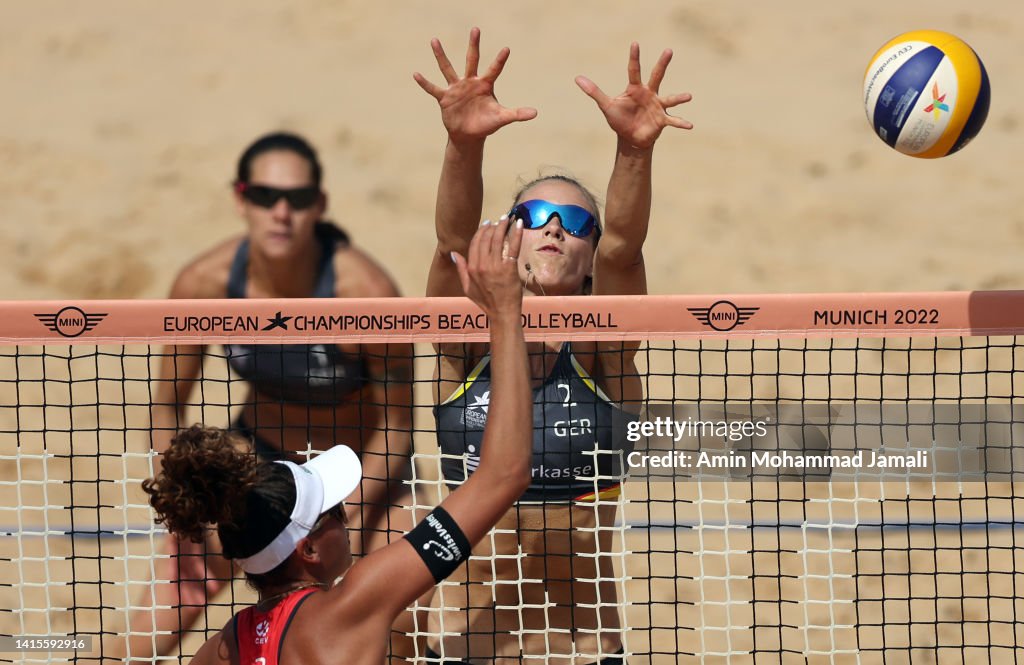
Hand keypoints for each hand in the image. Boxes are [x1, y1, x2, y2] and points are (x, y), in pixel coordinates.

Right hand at [414, 27, 536, 142]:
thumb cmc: (486, 124)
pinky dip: (425, 83)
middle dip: (474, 45)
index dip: (500, 61)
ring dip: (441, 55)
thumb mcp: (501, 118)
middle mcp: (470, 82)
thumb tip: (535, 113)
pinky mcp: (445, 98)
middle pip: (472, 60)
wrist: (469, 135)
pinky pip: (433, 89)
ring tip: (434, 40)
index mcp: (485, 85)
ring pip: (447, 68)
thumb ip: (517, 114)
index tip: (507, 48)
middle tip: (476, 29)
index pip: (494, 70)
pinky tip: (416, 74)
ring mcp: (456, 88)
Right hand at [451, 217, 523, 317]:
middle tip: (499, 220)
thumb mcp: (467, 287)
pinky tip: (518, 224)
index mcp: (472, 268)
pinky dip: (516, 234)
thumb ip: (461, 269)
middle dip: (493, 226)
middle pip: (486, 239)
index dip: (481, 231)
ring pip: (498, 240)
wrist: (502, 313)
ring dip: (503, 226)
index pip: (475, 243)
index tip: (487, 224)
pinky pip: (512, 247)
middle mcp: (482, 265)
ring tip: (507, 219)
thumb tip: (454, 254)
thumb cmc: (486, 302)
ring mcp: (496, 267)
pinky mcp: (509, 268)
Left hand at [576, 43, 692, 149]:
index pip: (634, 70)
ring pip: (670, 99)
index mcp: (635, 88)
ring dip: (679, 98)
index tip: (635, 43)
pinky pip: (673, 121)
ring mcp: (657, 106)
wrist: (630, 138)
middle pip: (656, 75)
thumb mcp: (606, 106)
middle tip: (668, 50)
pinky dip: (681, 123)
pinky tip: (690, 125)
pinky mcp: (662, 120)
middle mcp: (649, 94)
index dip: (634, 57)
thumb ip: (594, 92)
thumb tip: (577, 78)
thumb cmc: (619, 119)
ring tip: (688, 96)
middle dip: (662, 63)